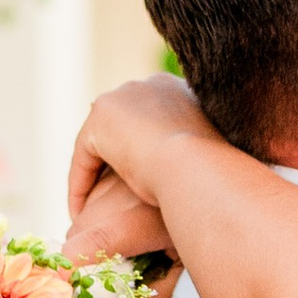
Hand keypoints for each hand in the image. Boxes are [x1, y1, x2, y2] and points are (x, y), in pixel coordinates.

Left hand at [62, 75, 214, 267]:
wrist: (200, 166)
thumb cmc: (217, 173)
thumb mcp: (214, 159)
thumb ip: (203, 157)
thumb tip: (207, 174)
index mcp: (179, 89)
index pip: (151, 118)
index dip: (146, 150)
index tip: (141, 182)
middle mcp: (149, 85)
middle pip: (123, 125)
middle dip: (117, 159)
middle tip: (112, 195)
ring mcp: (123, 97)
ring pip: (101, 140)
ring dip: (96, 174)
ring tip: (92, 209)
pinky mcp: (101, 116)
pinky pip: (85, 153)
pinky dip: (81, 182)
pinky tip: (80, 212)